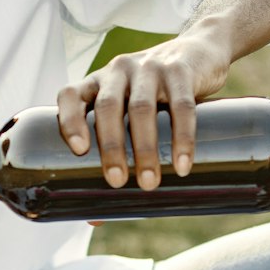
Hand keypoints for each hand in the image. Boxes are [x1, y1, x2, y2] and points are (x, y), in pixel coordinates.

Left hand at [56, 29, 230, 189]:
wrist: (200, 51)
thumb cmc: (156, 95)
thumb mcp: (131, 114)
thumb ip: (118, 156)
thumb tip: (96, 218)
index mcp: (98, 81)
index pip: (71, 95)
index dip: (69, 120)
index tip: (78, 151)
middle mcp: (118, 71)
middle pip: (108, 108)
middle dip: (111, 147)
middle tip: (117, 182)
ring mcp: (149, 67)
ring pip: (141, 108)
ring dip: (145, 149)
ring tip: (149, 182)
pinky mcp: (180, 70)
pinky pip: (181, 105)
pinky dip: (183, 138)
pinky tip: (182, 164)